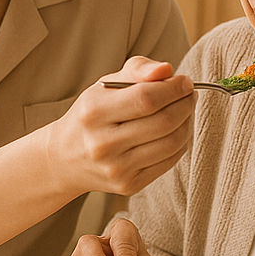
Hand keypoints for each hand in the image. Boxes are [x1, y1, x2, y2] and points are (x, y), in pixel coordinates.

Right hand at [45, 56, 195, 196]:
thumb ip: (137, 70)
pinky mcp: (129, 185)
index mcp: (94, 112)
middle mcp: (103, 143)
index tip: (184, 81)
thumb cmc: (91, 115)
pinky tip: (176, 131)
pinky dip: (181, 143)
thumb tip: (167, 70)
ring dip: (187, 123)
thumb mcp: (105, 86)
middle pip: (163, 122)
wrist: (65, 159)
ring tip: (185, 111)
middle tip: (189, 95)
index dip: (173, 88)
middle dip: (185, 104)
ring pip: (172, 143)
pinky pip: (169, 161)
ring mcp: (116, 168)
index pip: (146, 98)